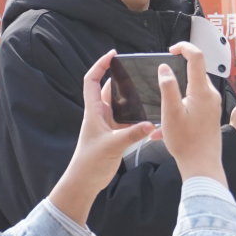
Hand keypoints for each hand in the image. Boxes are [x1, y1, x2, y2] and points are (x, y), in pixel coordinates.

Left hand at [48, 50, 155, 223]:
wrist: (85, 181)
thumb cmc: (90, 162)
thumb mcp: (112, 145)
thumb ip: (132, 134)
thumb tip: (151, 124)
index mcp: (94, 111)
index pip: (92, 81)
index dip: (100, 65)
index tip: (113, 54)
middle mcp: (101, 114)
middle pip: (109, 88)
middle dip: (121, 77)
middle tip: (138, 69)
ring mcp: (109, 124)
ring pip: (121, 103)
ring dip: (131, 95)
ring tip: (147, 86)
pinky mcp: (117, 134)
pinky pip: (129, 118)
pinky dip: (138, 114)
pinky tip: (151, 113)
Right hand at [157, 41, 225, 182]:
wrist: (202, 165)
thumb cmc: (186, 142)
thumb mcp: (170, 112)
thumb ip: (168, 87)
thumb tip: (165, 68)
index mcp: (202, 91)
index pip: (197, 57)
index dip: (184, 47)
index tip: (171, 49)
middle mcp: (211, 95)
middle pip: (195, 72)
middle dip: (178, 73)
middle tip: (161, 81)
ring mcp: (212, 105)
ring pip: (194, 89)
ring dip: (178, 94)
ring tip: (163, 112)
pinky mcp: (211, 114)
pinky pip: (195, 103)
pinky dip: (182, 107)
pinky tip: (168, 126)